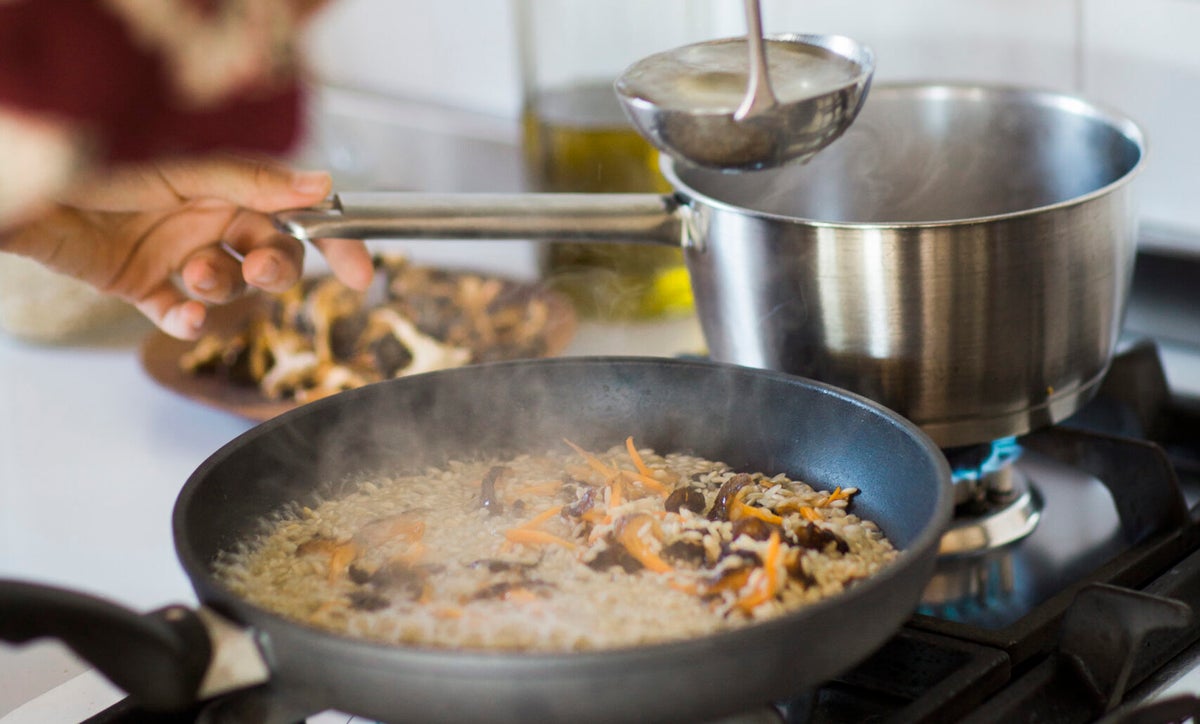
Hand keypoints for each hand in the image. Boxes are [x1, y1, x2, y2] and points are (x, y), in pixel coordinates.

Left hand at [0, 154, 372, 338]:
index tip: (360, 272)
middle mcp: (210, 220)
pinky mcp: (145, 287)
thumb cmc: (99, 160)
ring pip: (230, 287)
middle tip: (262, 266)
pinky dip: (188, 321)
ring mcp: (180, 256)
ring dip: (223, 286)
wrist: (33, 189)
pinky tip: (181, 313)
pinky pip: (182, 315)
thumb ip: (254, 182)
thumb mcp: (187, 166)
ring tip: (195, 274)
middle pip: (274, 256)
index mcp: (229, 186)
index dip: (335, 243)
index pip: (298, 215)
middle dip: (277, 267)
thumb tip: (323, 184)